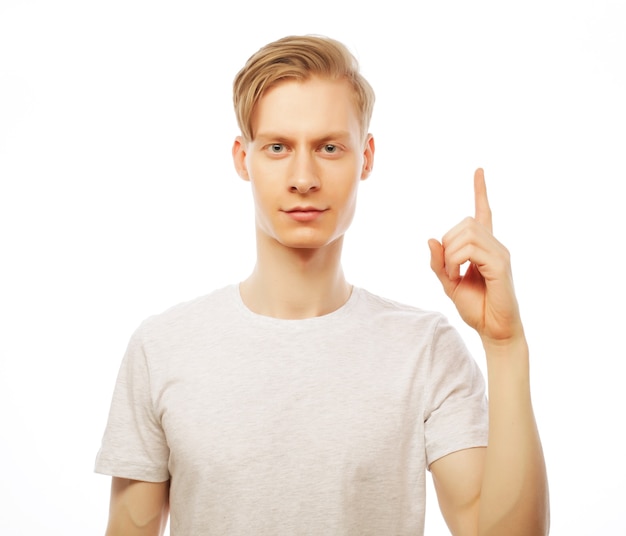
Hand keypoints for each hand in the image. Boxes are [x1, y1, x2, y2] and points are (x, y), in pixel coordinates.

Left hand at [428, 169, 522, 344]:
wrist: (493, 330)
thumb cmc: (475, 307)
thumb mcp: (449, 283)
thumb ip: (438, 262)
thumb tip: (430, 238)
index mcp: (484, 248)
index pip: (483, 212)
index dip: (480, 191)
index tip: (478, 170)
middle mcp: (495, 246)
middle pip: (464, 223)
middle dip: (447, 243)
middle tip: (447, 269)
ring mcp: (500, 253)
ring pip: (466, 234)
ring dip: (450, 254)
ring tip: (453, 274)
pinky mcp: (501, 265)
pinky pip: (471, 250)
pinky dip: (455, 261)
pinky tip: (458, 275)